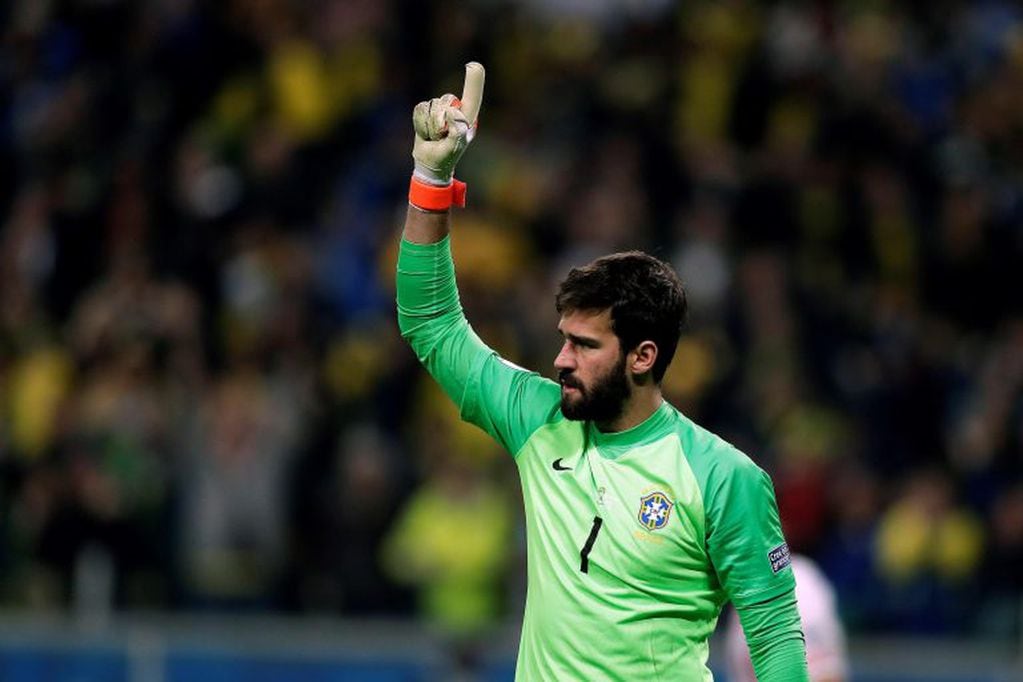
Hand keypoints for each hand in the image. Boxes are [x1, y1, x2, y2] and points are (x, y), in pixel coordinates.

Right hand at [412, 62, 484, 184]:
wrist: (429, 163)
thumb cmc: (446, 157)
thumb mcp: (454, 147)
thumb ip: (457, 131)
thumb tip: (453, 111)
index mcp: (467, 118)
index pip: (472, 97)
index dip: (473, 82)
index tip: (473, 65)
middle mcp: (454, 111)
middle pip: (445, 100)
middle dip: (440, 121)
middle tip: (442, 137)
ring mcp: (440, 110)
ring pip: (431, 105)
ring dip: (429, 125)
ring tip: (434, 137)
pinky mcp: (426, 111)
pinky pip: (419, 109)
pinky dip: (420, 124)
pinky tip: (425, 133)